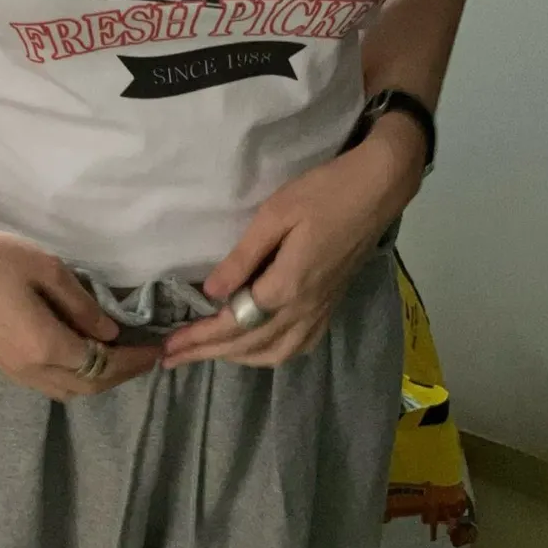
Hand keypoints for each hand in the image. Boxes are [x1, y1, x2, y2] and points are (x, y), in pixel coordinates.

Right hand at [0, 216, 160, 400]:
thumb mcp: (50, 270)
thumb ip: (83, 306)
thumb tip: (110, 333)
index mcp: (46, 345)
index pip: (102, 364)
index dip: (134, 360)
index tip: (158, 350)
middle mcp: (31, 368)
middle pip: (87, 385)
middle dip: (121, 374)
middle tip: (146, 356)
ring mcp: (13, 371)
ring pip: (66, 391)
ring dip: (97, 379)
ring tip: (119, 357)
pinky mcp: (2, 364)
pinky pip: (47, 384)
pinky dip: (74, 377)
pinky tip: (82, 355)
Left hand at [162, 118, 425, 369]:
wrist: (379, 188)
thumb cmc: (323, 192)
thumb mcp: (275, 214)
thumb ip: (243, 257)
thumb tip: (211, 293)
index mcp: (288, 285)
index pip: (235, 324)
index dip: (199, 338)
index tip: (169, 348)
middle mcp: (305, 307)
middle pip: (250, 344)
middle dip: (207, 354)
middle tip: (172, 359)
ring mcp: (321, 309)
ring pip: (276, 352)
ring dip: (238, 357)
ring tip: (206, 353)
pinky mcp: (331, 304)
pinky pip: (298, 345)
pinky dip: (270, 354)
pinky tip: (256, 347)